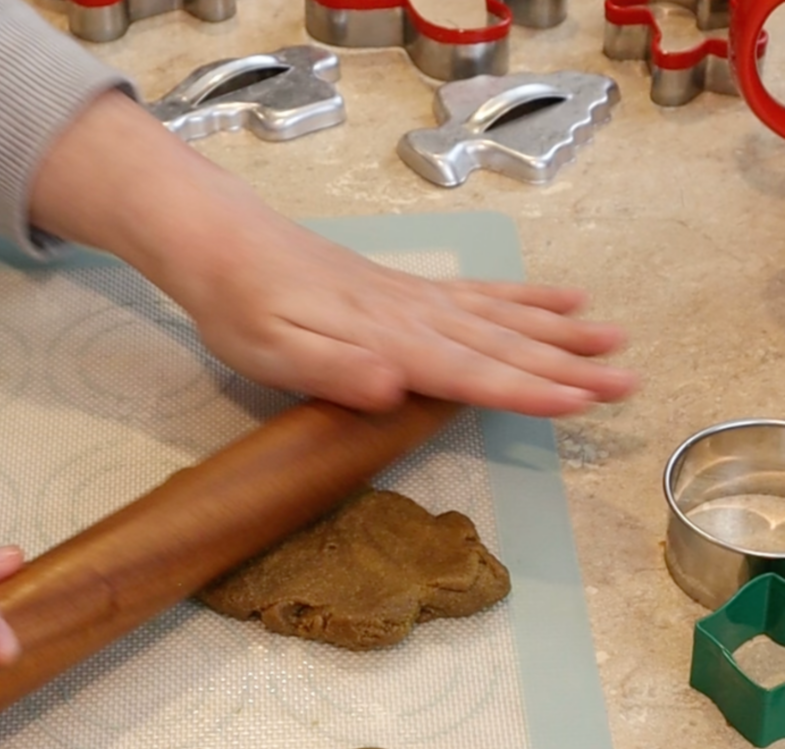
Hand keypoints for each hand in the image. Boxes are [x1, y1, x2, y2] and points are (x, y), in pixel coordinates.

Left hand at [31, 91, 636, 416]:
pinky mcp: (403, 290)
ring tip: (612, 340)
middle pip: (502, 344)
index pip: (469, 371)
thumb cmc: (241, 309)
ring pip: (499, 318)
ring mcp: (413, 299)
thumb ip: (337, 370)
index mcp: (387, 341)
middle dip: (566, 366)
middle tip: (629, 381)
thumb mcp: (274, 353)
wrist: (222, 244)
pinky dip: (520, 298)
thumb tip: (398, 387)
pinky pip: (475, 294)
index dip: (527, 390)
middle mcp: (413, 317)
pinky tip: (554, 299)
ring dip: (557, 332)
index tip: (583, 402)